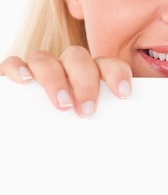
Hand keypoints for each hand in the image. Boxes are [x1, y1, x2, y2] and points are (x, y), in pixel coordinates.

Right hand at [0, 46, 132, 116]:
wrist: (35, 129)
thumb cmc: (73, 123)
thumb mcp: (92, 120)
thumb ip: (105, 120)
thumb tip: (126, 135)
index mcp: (90, 73)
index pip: (107, 64)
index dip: (117, 73)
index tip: (123, 93)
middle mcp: (65, 67)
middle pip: (77, 58)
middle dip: (85, 82)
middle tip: (87, 110)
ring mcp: (40, 69)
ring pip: (45, 59)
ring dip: (54, 79)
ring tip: (62, 103)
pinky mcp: (15, 75)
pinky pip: (13, 63)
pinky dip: (17, 68)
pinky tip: (24, 79)